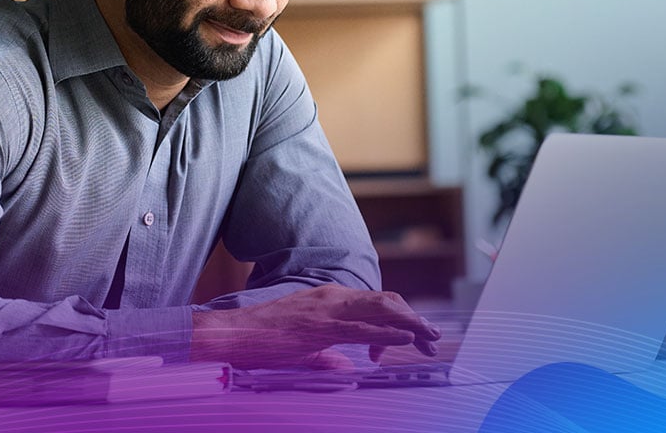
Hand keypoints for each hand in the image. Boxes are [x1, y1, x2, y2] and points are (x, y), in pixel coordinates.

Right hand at [190, 284, 440, 369]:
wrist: (233, 333)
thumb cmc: (261, 341)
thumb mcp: (302, 348)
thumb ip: (327, 356)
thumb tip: (348, 367)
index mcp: (328, 299)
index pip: (373, 303)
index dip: (397, 320)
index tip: (407, 342)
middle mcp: (332, 296)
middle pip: (385, 302)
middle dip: (412, 318)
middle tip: (431, 338)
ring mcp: (327, 307)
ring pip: (380, 309)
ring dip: (409, 323)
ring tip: (429, 336)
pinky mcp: (321, 325)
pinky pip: (363, 326)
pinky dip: (389, 331)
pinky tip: (405, 338)